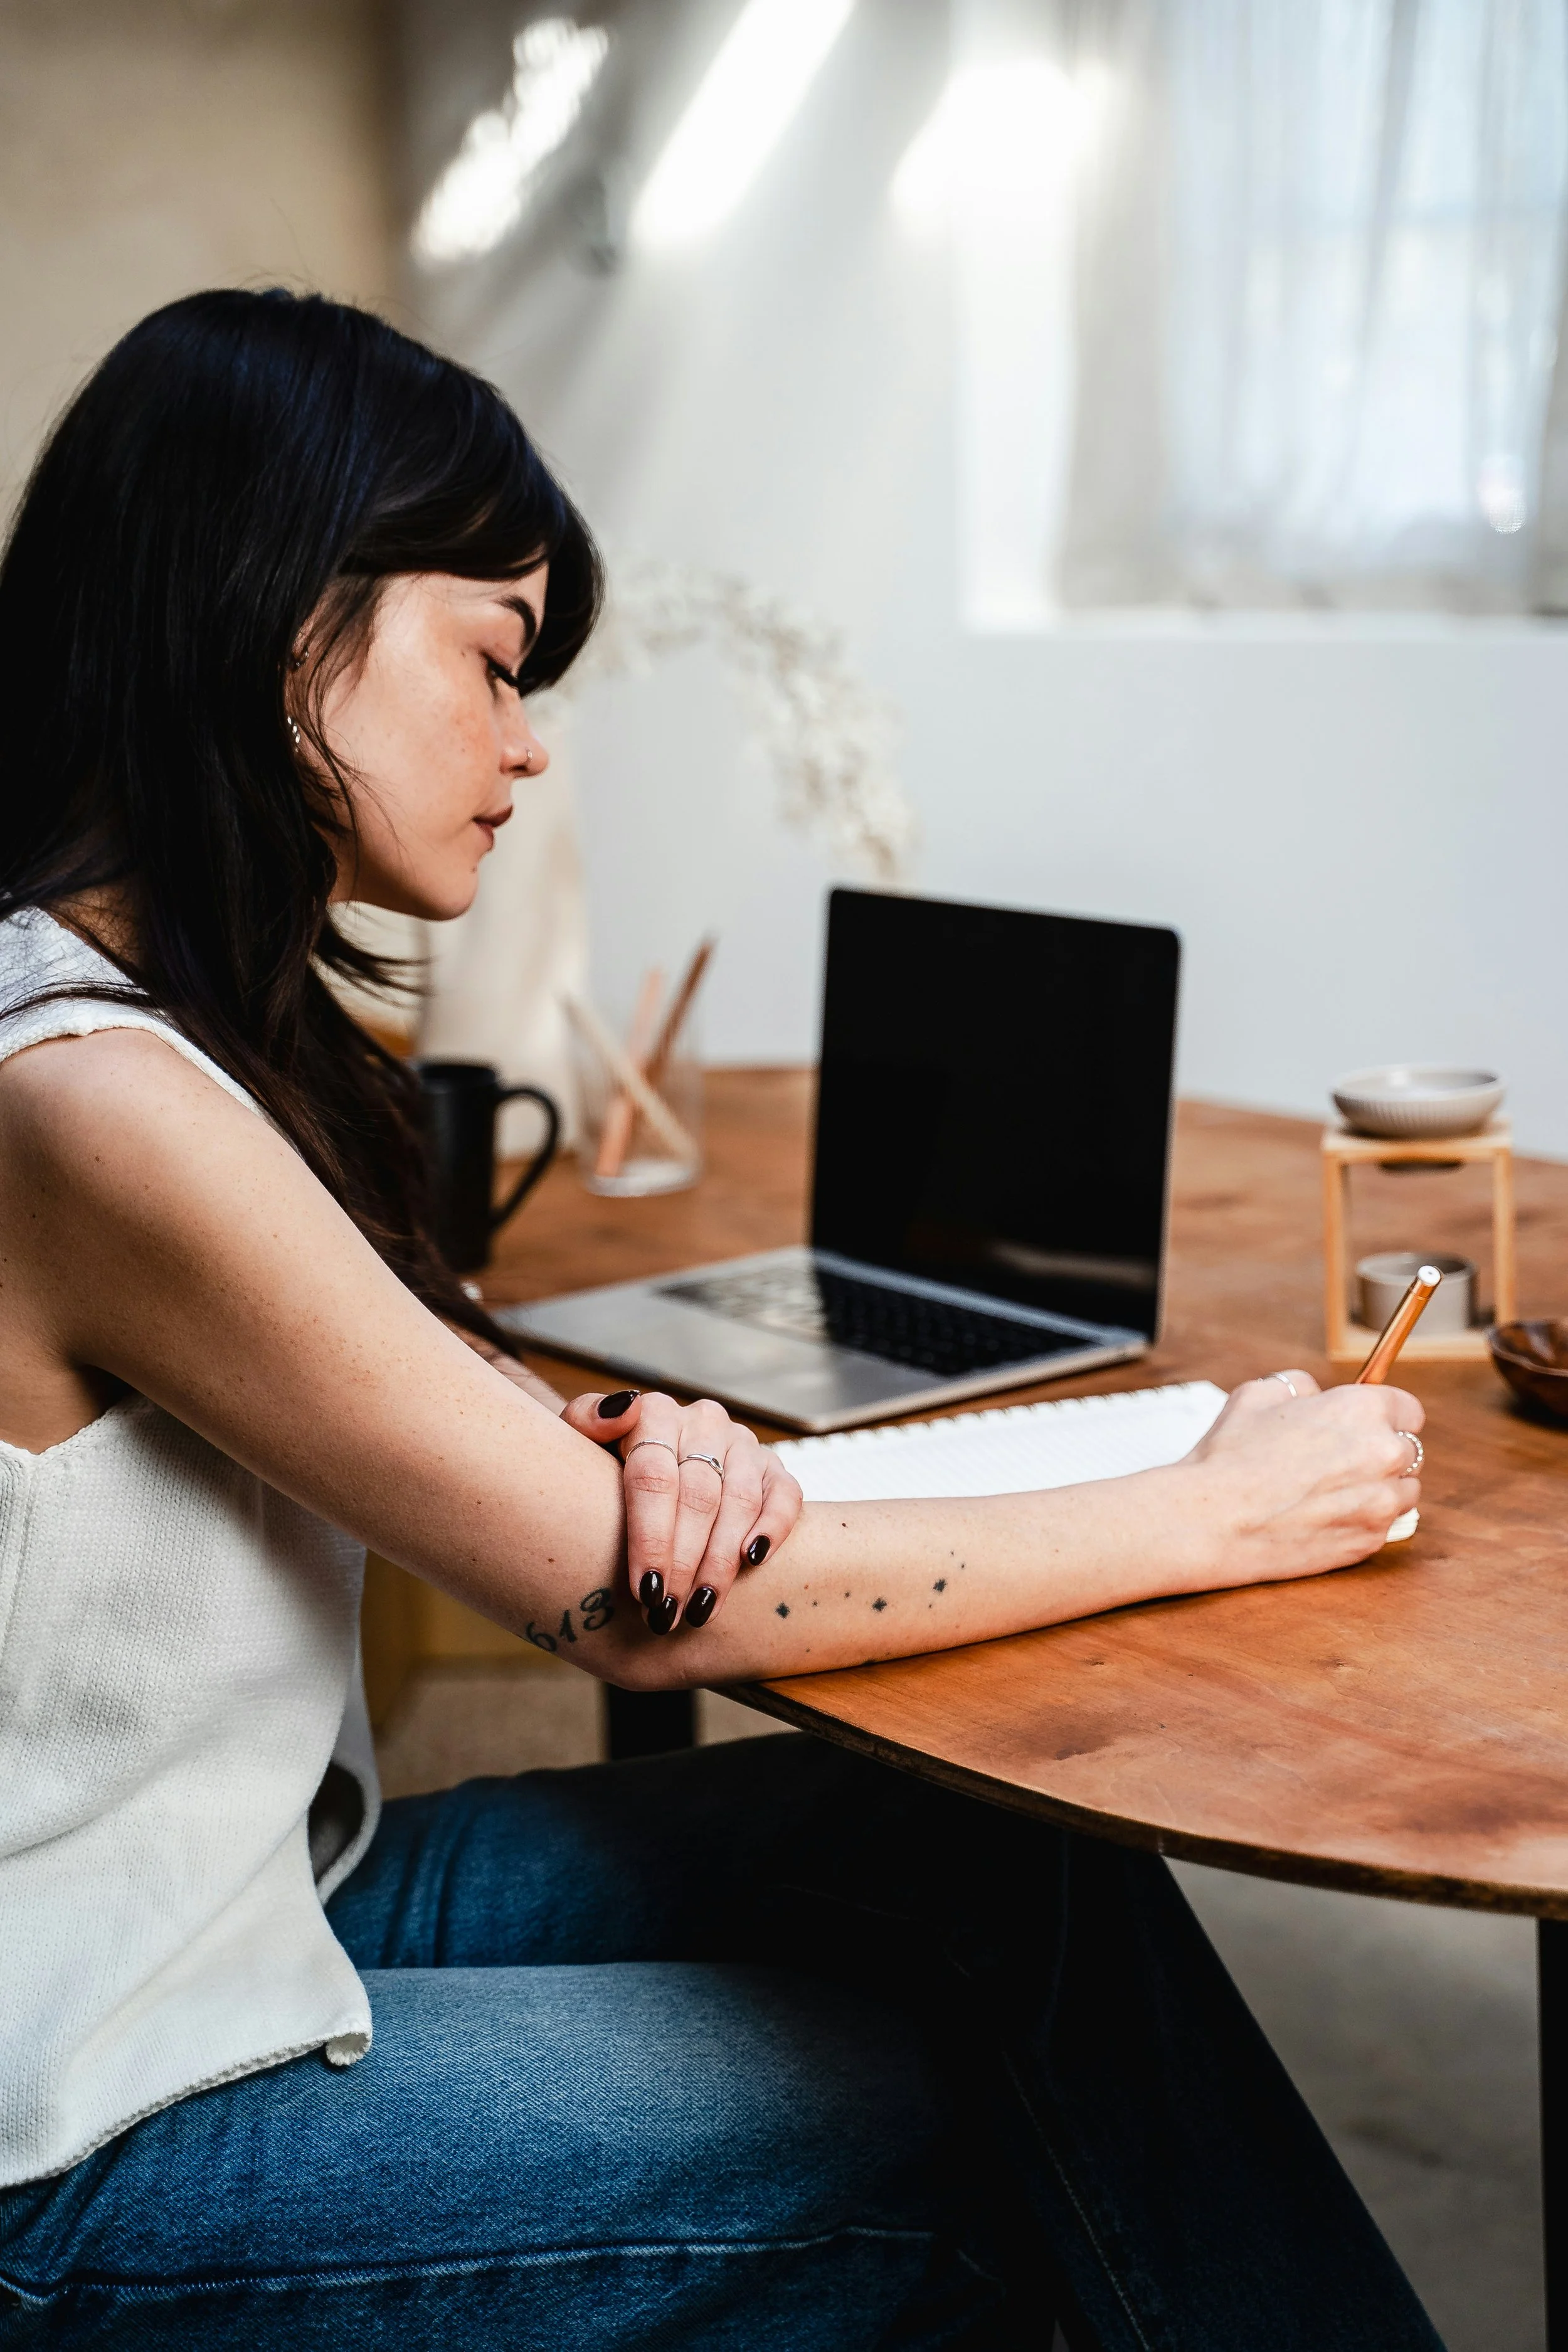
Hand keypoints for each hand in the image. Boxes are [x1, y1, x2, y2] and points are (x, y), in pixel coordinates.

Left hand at [561, 1388, 803, 1632]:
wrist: (640, 1464)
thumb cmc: (603, 1465)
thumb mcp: (580, 1440)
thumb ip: (586, 1417)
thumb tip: (623, 1410)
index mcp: (656, 1414)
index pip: (653, 1478)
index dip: (650, 1537)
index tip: (643, 1588)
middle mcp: (703, 1422)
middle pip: (697, 1496)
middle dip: (683, 1561)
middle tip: (668, 1611)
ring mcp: (741, 1443)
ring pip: (740, 1502)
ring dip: (721, 1560)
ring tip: (702, 1607)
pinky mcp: (772, 1466)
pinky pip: (785, 1496)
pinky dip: (774, 1528)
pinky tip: (753, 1561)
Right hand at [1179, 1369, 1424, 1588]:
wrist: (1213, 1520)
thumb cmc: (1230, 1456)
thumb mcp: (1259, 1393)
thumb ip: (1301, 1386)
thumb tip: (1315, 1395)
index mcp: (1362, 1411)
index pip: (1409, 1409)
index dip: (1386, 1415)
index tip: (1369, 1424)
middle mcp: (1384, 1455)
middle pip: (1409, 1451)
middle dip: (1381, 1452)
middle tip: (1341, 1458)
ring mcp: (1381, 1503)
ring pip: (1403, 1491)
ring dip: (1379, 1488)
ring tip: (1333, 1489)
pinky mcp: (1370, 1541)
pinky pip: (1383, 1525)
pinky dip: (1363, 1519)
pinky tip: (1324, 1514)